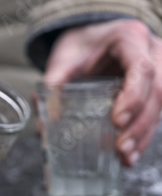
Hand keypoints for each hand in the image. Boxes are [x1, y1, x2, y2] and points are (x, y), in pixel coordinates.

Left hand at [44, 19, 161, 165]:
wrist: (92, 37)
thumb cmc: (80, 45)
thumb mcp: (64, 58)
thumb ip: (54, 83)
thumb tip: (46, 120)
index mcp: (130, 38)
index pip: (141, 69)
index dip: (133, 97)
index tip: (117, 121)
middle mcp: (152, 51)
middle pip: (158, 90)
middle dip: (140, 124)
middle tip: (121, 148)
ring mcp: (159, 68)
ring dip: (145, 134)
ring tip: (126, 157)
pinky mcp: (155, 87)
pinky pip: (157, 111)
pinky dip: (144, 133)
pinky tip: (131, 154)